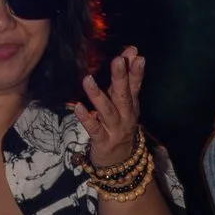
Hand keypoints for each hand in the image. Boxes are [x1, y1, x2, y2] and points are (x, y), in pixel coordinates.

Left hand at [79, 47, 149, 174]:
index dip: (135, 70)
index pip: (135, 85)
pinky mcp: (102, 141)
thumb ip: (126, 80)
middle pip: (123, 95)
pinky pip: (94, 129)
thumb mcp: (125, 104)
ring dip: (98, 95)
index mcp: (131, 105)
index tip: (134, 53)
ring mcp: (114, 129)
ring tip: (88, 79)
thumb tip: (131, 51)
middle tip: (118, 60)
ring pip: (107, 111)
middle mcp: (126, 116)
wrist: (120, 162)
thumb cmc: (119, 126)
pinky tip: (78, 107)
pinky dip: (86, 118)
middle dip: (121, 77)